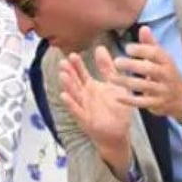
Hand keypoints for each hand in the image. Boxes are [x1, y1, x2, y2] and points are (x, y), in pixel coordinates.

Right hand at [58, 46, 134, 177]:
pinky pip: (76, 110)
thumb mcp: (114, 84)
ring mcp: (84, 107)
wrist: (118, 132)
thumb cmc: (115, 109)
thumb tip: (100, 48)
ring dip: (67, 86)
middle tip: (63, 62)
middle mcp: (85, 96)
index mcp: (91, 87)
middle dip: (69, 73)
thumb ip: (107, 68)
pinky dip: (70, 104)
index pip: (81, 73)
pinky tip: (64, 96)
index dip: (76, 65)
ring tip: (63, 75)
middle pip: (74, 82)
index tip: (72, 54)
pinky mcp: (86, 119)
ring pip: (74, 95)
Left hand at [110, 26, 181, 121]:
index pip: (156, 53)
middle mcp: (166, 75)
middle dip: (133, 65)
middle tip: (116, 62)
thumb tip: (143, 27)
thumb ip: (151, 44)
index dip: (142, 49)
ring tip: (111, 78)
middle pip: (150, 69)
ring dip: (127, 82)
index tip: (127, 47)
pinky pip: (143, 102)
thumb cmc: (167, 74)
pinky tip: (117, 96)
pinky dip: (130, 100)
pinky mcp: (157, 104)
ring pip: (145, 86)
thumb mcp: (162, 59)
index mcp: (166, 62)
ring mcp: (162, 90)